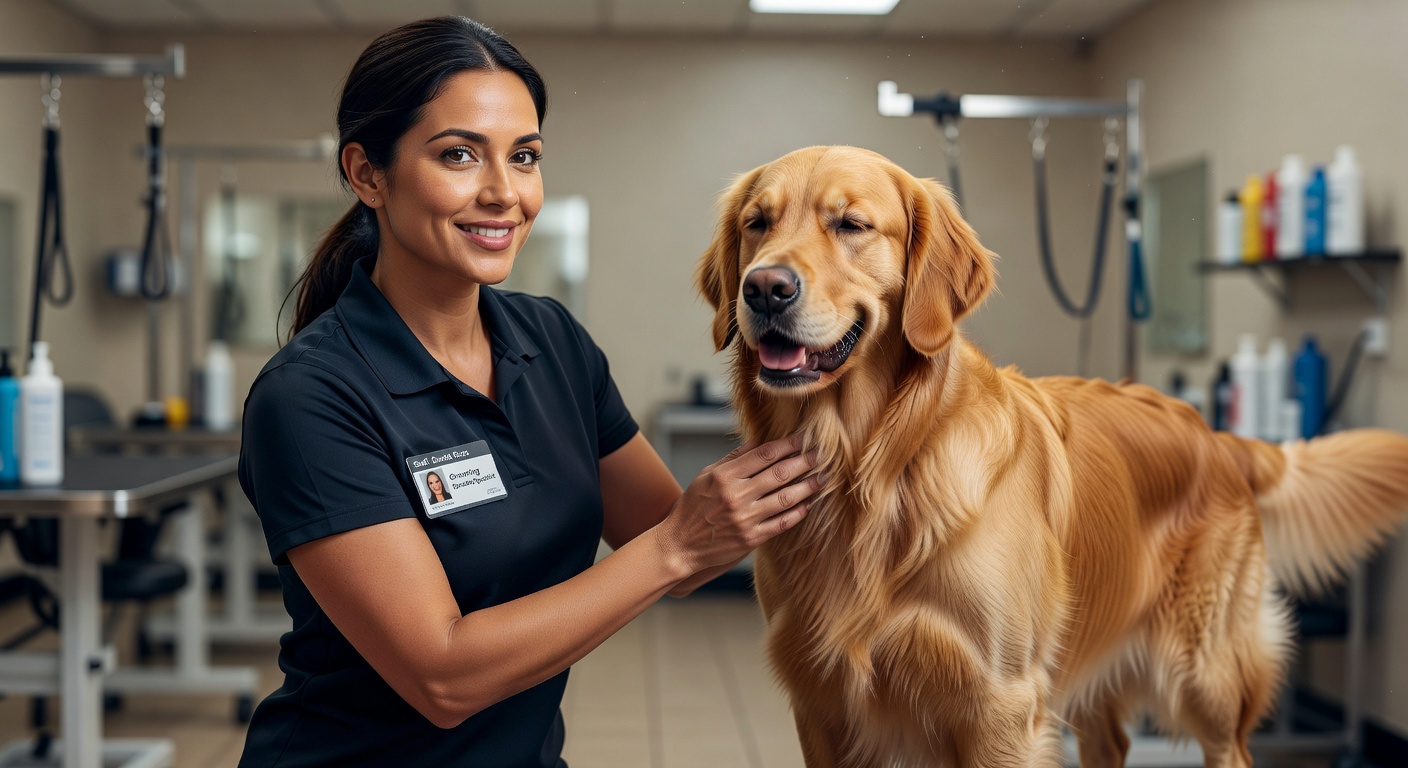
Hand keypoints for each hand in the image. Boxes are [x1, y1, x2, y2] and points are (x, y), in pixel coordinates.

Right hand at [655, 433, 821, 577]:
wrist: (679, 545)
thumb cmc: (692, 508)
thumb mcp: (706, 476)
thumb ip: (732, 458)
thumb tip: (758, 440)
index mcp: (725, 476)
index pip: (764, 454)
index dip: (787, 445)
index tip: (803, 439)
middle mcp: (736, 495)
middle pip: (779, 473)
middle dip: (804, 462)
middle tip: (821, 455)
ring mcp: (745, 519)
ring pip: (786, 498)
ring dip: (808, 486)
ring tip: (823, 478)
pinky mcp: (751, 539)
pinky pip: (781, 523)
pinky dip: (798, 513)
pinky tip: (809, 505)